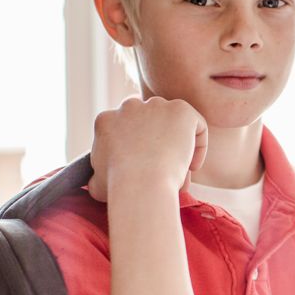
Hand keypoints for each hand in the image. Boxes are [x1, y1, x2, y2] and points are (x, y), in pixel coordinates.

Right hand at [87, 96, 208, 201]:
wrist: (141, 184)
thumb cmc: (119, 189)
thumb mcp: (96, 184)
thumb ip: (97, 176)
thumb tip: (94, 181)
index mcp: (106, 120)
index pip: (127, 128)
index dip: (139, 148)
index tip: (146, 168)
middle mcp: (129, 106)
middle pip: (150, 121)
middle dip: (159, 142)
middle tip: (165, 168)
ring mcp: (156, 105)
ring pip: (174, 124)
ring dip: (179, 145)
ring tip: (181, 172)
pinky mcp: (181, 110)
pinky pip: (196, 126)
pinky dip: (199, 145)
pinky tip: (193, 167)